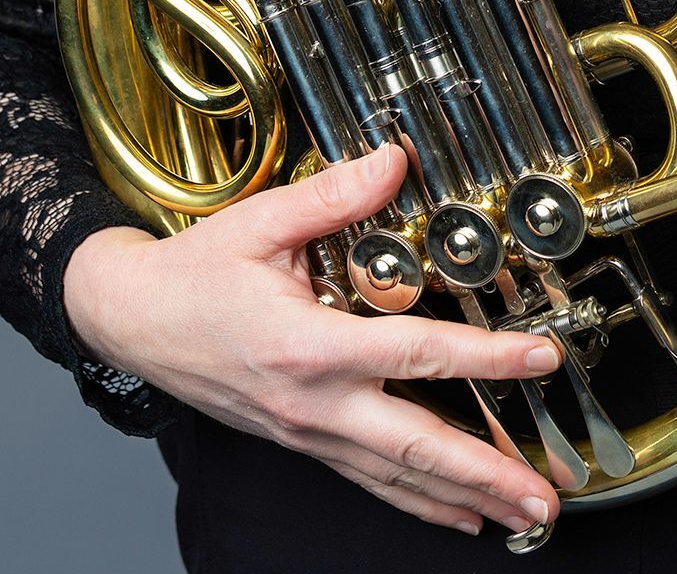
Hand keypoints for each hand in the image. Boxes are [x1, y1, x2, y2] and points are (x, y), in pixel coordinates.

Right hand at [64, 143, 560, 536]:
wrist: (132, 320)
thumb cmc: (195, 273)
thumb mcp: (261, 220)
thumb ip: (335, 195)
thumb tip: (395, 162)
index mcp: (309, 345)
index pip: (416, 354)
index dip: (486, 359)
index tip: (540, 359)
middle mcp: (313, 402)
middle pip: (416, 446)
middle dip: (488, 473)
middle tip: (545, 495)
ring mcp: (306, 432)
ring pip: (398, 477)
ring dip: (465, 498)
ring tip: (522, 515)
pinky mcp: (300, 440)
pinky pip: (369, 481)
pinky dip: (418, 501)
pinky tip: (456, 513)